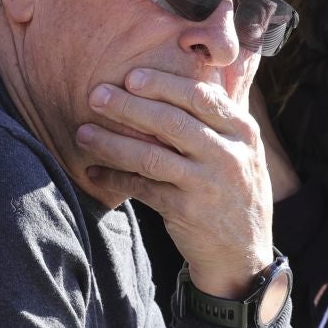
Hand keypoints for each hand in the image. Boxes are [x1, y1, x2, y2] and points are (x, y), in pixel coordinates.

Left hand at [77, 68, 275, 300]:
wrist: (243, 255)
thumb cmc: (234, 191)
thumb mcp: (242, 151)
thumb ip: (219, 116)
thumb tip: (186, 72)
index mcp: (242, 131)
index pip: (200, 97)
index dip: (163, 84)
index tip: (131, 76)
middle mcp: (229, 155)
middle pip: (172, 122)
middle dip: (129, 106)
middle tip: (97, 95)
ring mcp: (208, 185)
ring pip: (152, 156)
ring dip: (112, 143)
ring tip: (84, 133)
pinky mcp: (187, 212)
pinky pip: (142, 188)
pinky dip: (114, 178)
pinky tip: (94, 171)